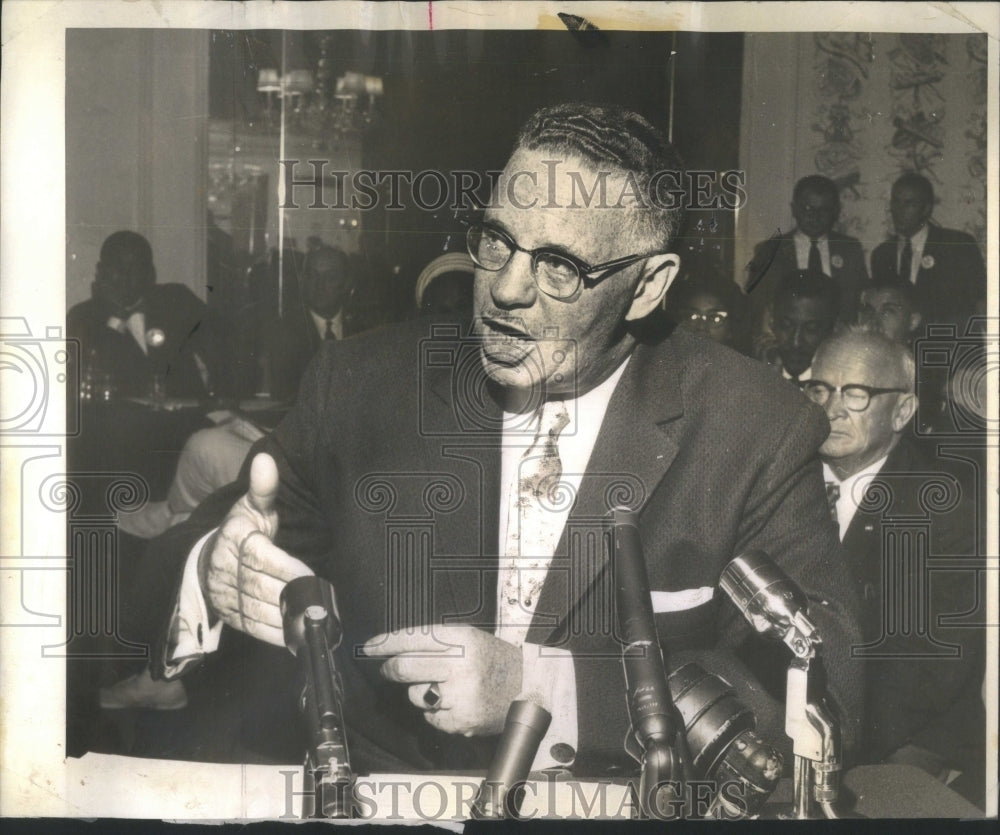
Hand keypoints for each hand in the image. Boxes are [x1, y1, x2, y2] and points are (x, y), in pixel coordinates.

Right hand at [199, 452, 312, 645]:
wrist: (209, 559)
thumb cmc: (243, 530)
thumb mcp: (252, 506)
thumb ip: (264, 488)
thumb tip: (267, 460)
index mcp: (233, 539)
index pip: (258, 556)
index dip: (286, 569)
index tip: (311, 576)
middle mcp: (223, 568)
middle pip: (259, 587)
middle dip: (292, 595)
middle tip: (322, 601)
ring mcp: (224, 595)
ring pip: (257, 610)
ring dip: (287, 617)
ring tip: (315, 617)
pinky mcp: (229, 617)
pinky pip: (253, 628)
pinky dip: (277, 633)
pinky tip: (299, 632)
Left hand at [364, 625, 521, 735]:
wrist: (528, 687)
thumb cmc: (492, 660)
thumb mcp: (468, 638)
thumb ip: (434, 642)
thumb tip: (391, 650)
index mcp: (462, 638)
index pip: (412, 638)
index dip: (384, 643)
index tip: (367, 648)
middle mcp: (460, 665)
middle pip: (404, 667)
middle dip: (389, 668)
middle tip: (387, 668)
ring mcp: (461, 695)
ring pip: (415, 695)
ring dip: (419, 692)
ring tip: (444, 687)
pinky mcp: (461, 721)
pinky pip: (430, 717)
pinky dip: (436, 712)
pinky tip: (456, 703)